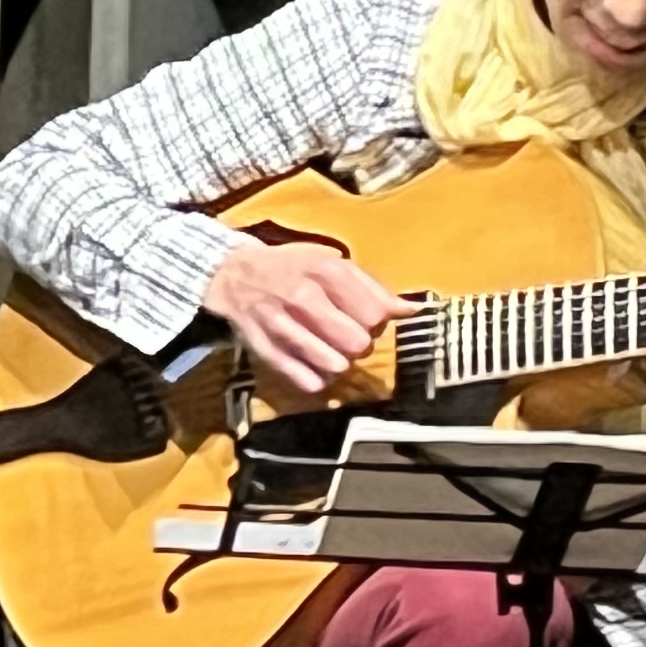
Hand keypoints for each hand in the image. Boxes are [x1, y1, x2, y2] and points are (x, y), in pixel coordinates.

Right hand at [201, 238, 400, 394]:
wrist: (232, 275)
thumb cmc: (292, 270)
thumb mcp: (331, 265)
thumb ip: (372, 288)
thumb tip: (413, 311)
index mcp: (325, 271)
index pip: (375, 314)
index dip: (376, 323)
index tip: (364, 320)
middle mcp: (302, 295)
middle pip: (357, 341)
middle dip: (358, 345)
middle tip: (346, 339)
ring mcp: (280, 323)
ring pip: (333, 364)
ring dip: (338, 363)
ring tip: (330, 354)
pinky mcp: (263, 348)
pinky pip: (305, 380)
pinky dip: (316, 380)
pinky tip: (314, 370)